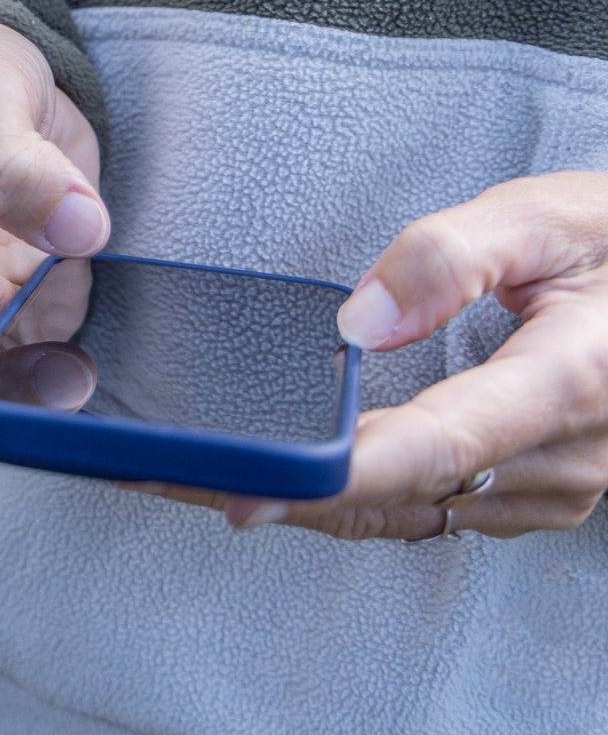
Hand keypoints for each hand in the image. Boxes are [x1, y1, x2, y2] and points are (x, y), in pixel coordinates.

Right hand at [0, 21, 109, 402]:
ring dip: (79, 400)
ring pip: (32, 386)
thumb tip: (79, 227)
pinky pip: (71, 355)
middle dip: (45, 408)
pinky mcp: (47, 301)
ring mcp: (1, 305)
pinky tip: (140, 376)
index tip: (62, 385)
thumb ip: (15, 162)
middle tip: (103, 401)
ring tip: (133, 407)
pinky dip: (101, 372)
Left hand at [151, 174, 607, 539]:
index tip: (249, 495)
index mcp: (567, 383)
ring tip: (200, 481)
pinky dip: (356, 499)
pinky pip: (431, 511)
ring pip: (410, 514)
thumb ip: (447, 259)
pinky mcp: (536, 497)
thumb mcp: (541, 220)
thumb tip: (358, 325)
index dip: (336, 479)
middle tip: (167, 480)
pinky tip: (293, 478)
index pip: (435, 447)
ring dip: (311, 504)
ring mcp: (555, 488)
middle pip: (403, 494)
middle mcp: (565, 456)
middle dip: (285, 493)